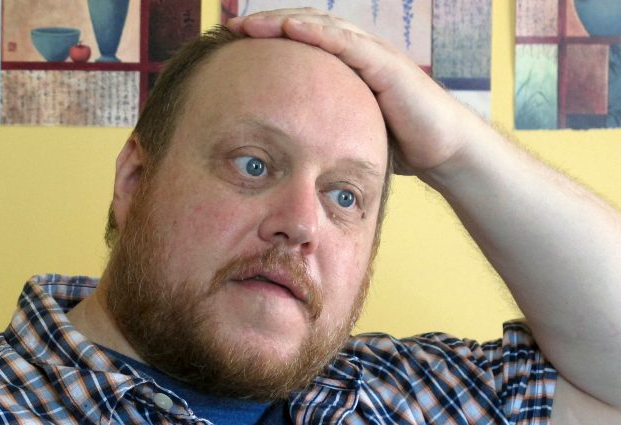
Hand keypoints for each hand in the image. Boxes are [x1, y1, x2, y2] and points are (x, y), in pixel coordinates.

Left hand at [226, 8, 486, 178]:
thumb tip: (286, 149)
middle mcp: (358, 54)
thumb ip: (322, 128)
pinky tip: (293, 29)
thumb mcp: (348, 131)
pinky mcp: (387, 66)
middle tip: (233, 26)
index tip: (235, 43)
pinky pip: (348, 45)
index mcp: (346, 68)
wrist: (441, 150)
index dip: (270, 38)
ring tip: (253, 24)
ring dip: (285, 22)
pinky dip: (319, 34)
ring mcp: (374, 56)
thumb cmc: (397, 142)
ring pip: (323, 27)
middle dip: (269, 23)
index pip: (302, 42)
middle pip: (306, 27)